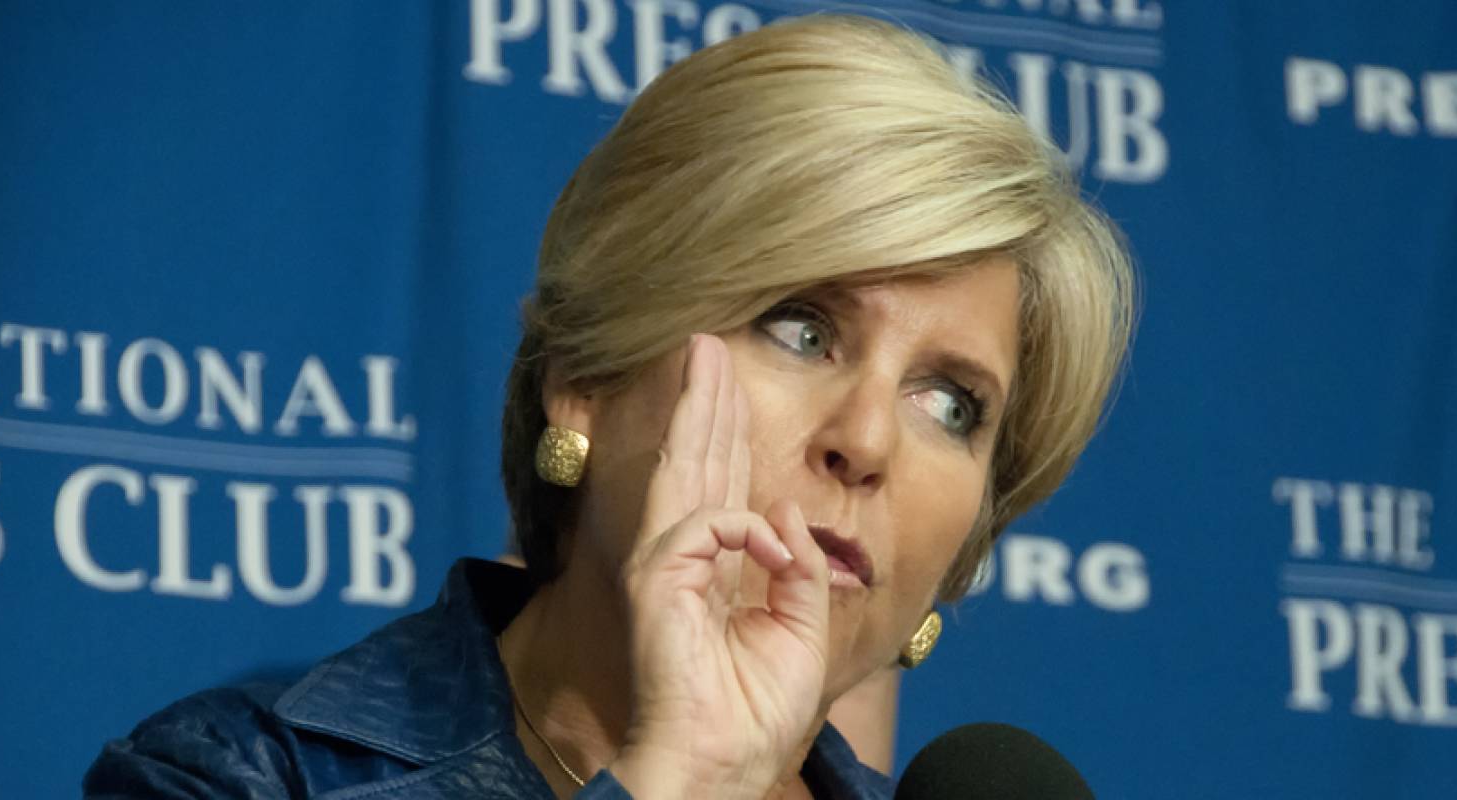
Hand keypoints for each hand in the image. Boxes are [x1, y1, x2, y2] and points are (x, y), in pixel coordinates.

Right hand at [608, 335, 831, 798]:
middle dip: (706, 401)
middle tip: (707, 345)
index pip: (723, 486)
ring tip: (703, 357)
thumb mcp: (802, 628)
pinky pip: (705, 524)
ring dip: (696, 409)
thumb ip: (799, 566)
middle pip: (697, 463)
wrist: (724, 760)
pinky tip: (769, 549)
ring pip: (682, 468)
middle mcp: (684, 560)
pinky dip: (746, 530)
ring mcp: (664, 567)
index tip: (732, 386)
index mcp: (717, 572)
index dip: (729, 434)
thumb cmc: (755, 712)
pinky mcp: (655, 580)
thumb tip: (787, 512)